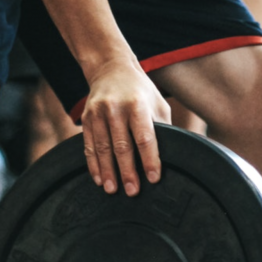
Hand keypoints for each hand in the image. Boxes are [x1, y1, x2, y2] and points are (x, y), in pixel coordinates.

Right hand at [81, 59, 170, 195]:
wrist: (111, 69)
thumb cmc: (141, 92)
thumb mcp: (158, 104)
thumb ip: (163, 128)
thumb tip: (174, 155)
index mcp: (138, 104)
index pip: (144, 137)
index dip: (150, 159)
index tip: (153, 178)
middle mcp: (115, 108)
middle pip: (121, 146)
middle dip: (127, 171)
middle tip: (132, 191)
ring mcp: (98, 113)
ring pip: (103, 148)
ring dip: (108, 172)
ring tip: (112, 190)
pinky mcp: (86, 118)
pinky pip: (89, 145)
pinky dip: (93, 164)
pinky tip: (99, 179)